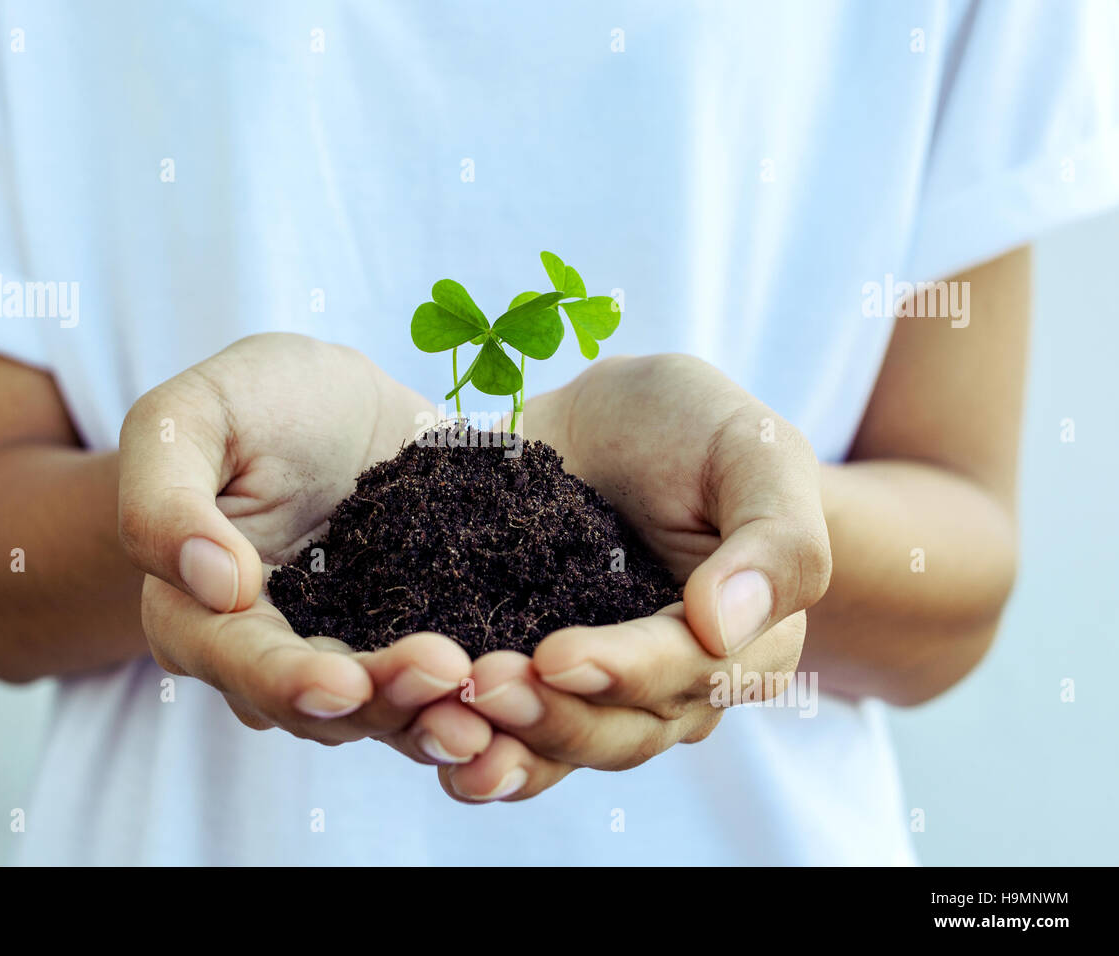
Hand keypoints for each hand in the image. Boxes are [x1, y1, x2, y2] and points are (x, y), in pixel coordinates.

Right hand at [118, 333, 491, 762]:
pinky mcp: (421, 638)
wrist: (334, 400)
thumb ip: (165, 499)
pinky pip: (447, 686)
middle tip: (447, 674)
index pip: (239, 664)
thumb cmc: (249, 401)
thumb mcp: (186, 419)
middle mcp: (279, 654)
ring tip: (490, 706)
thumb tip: (216, 586)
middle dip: (385, 701)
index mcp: (202, 617)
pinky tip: (524, 690)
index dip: (288, 682)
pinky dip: (481, 700)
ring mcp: (356, 653)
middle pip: (325, 707)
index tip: (343, 681)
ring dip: (438, 716)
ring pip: (391, 711)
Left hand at [440, 354, 831, 801]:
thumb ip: (774, 540)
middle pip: (620, 732)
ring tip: (446, 725)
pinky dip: (472, 747)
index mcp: (746, 644)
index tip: (557, 653)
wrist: (609, 422)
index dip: (625, 672)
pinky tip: (428, 742)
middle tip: (483, 684)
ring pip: (561, 750)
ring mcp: (599, 692)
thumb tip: (724, 626)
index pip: (689, 674)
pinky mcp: (531, 678)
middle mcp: (673, 687)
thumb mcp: (754, 451)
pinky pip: (508, 737)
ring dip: (505, 748)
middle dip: (552, 716)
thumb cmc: (696, 429)